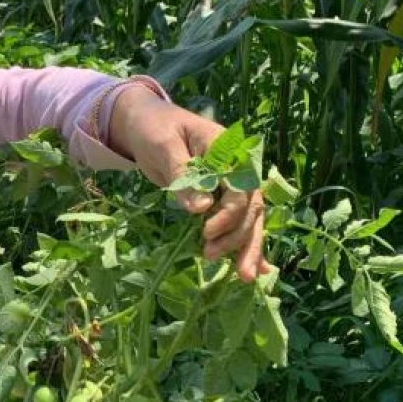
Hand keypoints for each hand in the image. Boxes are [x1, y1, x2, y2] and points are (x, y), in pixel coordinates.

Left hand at [108, 86, 271, 281]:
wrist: (146, 124)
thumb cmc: (154, 129)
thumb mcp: (163, 146)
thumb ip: (183, 176)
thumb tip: (202, 209)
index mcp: (229, 150)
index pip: (241, 188)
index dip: (228, 214)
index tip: (206, 232)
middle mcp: (238, 168)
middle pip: (250, 208)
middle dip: (238, 237)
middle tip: (211, 256)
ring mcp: (232, 184)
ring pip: (248, 219)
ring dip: (246, 247)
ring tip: (243, 277)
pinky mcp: (220, 198)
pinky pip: (237, 222)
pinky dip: (245, 244)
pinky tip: (256, 269)